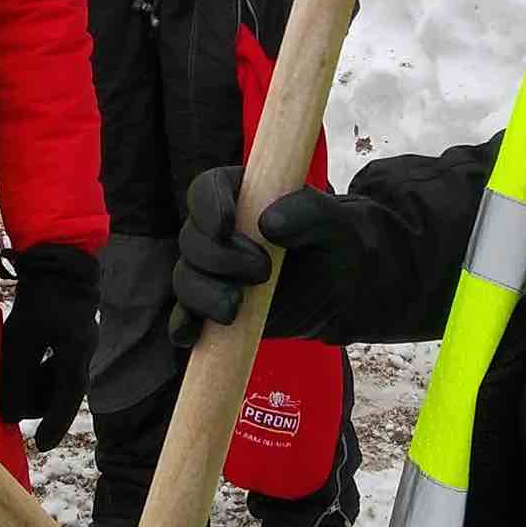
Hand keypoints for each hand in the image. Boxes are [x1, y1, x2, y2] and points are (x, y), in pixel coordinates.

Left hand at [0, 243, 99, 451]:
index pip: (66, 401)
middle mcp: (84, 351)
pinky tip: (25, 355)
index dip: (53, 426)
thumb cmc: (40, 296)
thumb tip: (8, 415)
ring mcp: (82, 340)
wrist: (60, 256)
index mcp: (76, 355)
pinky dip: (42, 366)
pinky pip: (60, 360)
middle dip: (38, 399)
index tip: (41, 446)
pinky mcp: (73, 330)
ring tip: (13, 372)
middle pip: (63, 391)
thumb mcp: (22, 337)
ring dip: (38, 382)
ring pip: (61, 376)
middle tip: (10, 396)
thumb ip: (16, 377)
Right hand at [170, 166, 347, 346]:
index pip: (205, 191)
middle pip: (192, 240)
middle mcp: (216, 232)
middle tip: (263, 271)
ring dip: (203, 295)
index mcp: (237, 195)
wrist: (341, 286)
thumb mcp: (331, 219)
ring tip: (235, 308)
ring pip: (185, 280)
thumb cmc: (332, 241)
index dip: (208, 207)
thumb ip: (305, 211)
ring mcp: (212, 272)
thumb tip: (268, 225)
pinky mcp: (212, 308)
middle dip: (219, 258)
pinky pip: (185, 317)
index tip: (226, 227)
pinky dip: (184, 325)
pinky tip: (192, 334)